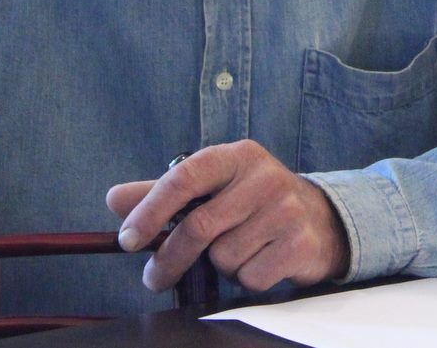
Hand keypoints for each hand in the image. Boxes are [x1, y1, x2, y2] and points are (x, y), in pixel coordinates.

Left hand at [106, 140, 349, 293]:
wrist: (321, 219)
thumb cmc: (254, 202)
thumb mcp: (214, 187)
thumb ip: (164, 193)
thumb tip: (115, 199)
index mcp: (238, 156)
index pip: (185, 177)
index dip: (151, 209)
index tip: (127, 239)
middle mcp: (264, 176)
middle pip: (199, 226)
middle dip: (170, 258)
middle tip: (153, 277)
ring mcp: (286, 209)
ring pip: (224, 257)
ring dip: (220, 266)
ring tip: (238, 251)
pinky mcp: (299, 243)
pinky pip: (250, 277)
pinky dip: (246, 278)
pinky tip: (260, 260)